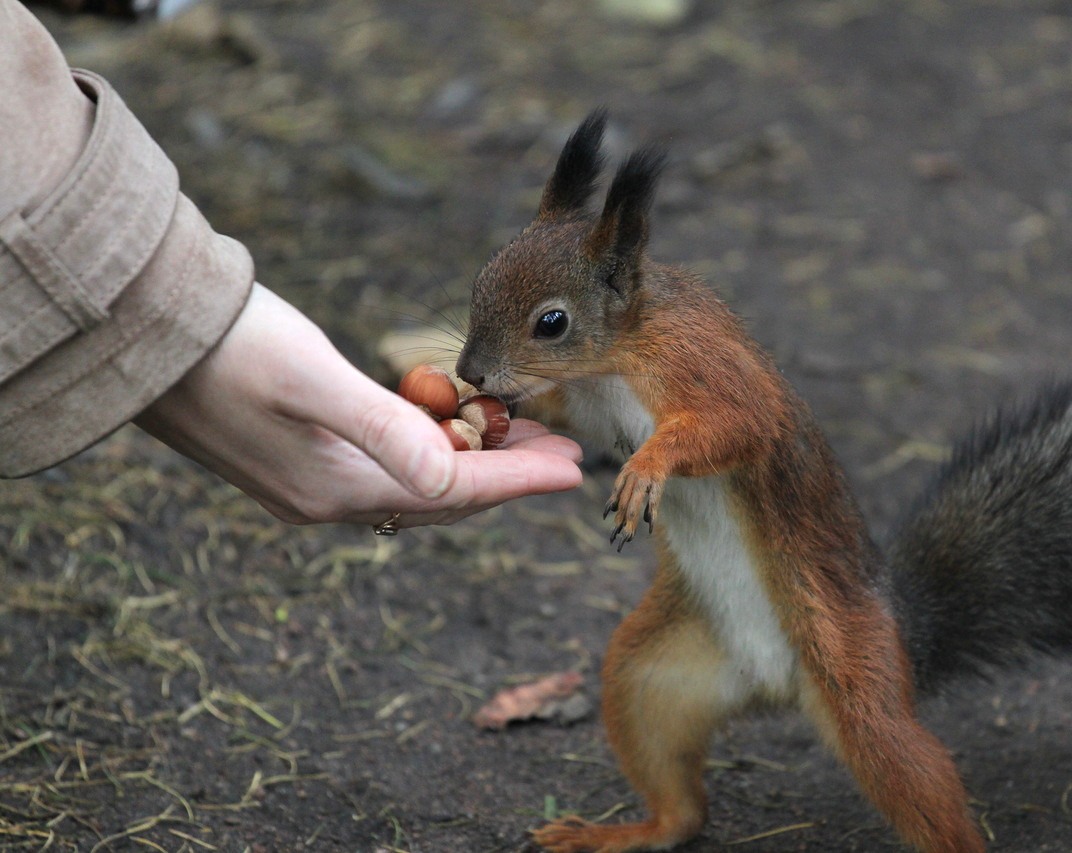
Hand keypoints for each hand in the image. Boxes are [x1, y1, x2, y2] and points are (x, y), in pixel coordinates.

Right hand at [134, 284, 582, 526]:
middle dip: (509, 476)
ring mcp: (309, 480)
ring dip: (475, 462)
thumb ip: (381, 429)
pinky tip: (454, 424)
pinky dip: (432, 448)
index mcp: (333, 490)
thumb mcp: (308, 378)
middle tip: (566, 455)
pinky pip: (388, 465)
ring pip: (418, 483)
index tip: (575, 471)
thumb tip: (447, 479)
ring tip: (527, 438)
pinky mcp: (298, 454)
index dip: (519, 482)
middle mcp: (325, 498)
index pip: (452, 494)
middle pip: (443, 497)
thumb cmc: (228, 344)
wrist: (146, 329)